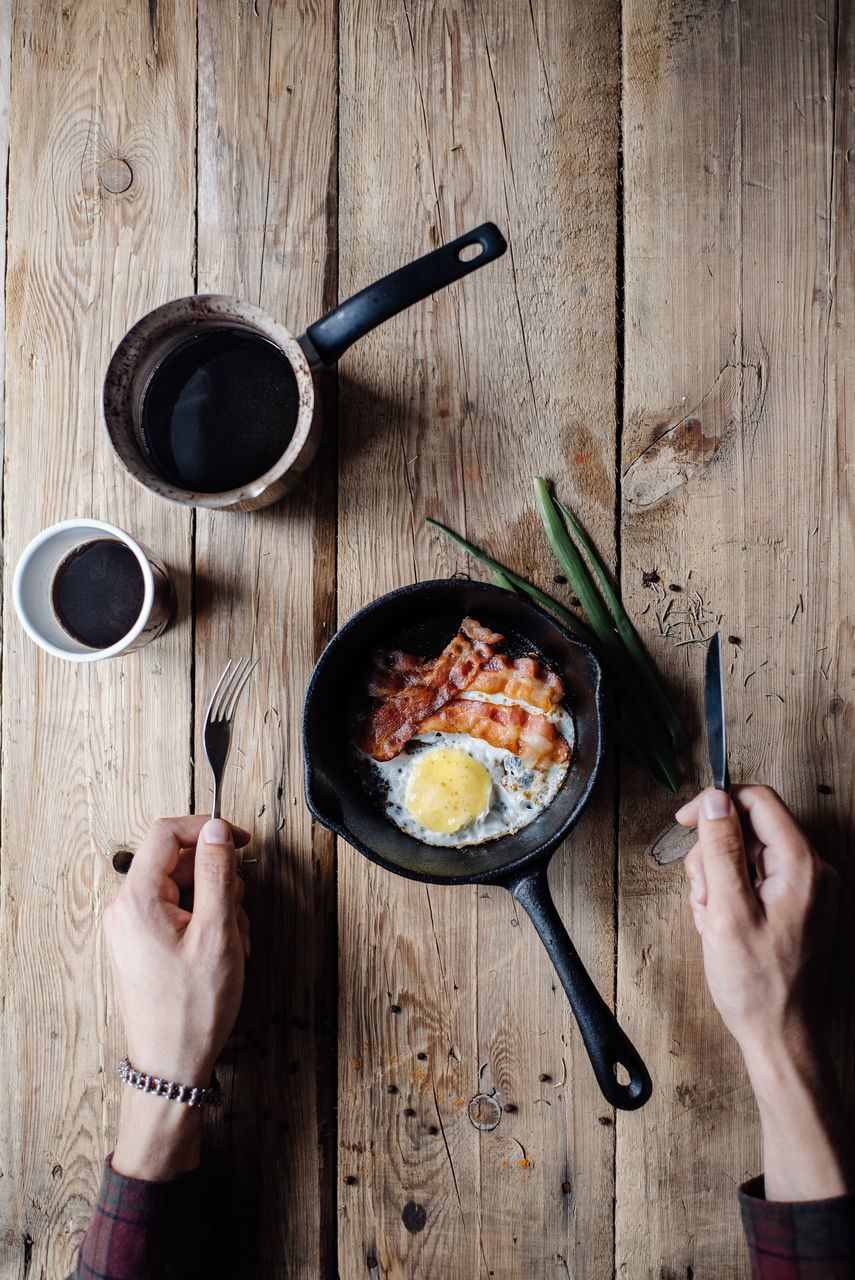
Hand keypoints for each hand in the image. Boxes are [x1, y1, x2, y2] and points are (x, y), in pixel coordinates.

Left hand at [105, 816, 250, 1178]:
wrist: (172, 1064)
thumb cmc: (191, 1009)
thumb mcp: (217, 932)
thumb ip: (218, 873)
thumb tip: (217, 831)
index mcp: (138, 900)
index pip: (167, 833)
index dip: (207, 829)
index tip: (237, 840)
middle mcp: (127, 909)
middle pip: (178, 862)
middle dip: (218, 879)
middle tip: (239, 909)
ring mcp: (132, 928)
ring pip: (183, 888)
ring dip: (218, 904)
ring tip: (234, 939)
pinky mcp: (142, 944)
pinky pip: (178, 913)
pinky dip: (206, 922)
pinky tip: (223, 949)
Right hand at [675, 785, 835, 1056]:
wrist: (781, 1035)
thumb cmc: (757, 985)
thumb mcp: (726, 911)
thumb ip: (721, 849)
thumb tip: (715, 800)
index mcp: (802, 866)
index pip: (758, 801)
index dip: (716, 804)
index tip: (686, 821)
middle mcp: (814, 872)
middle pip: (751, 828)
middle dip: (714, 853)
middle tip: (701, 892)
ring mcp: (810, 891)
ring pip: (750, 854)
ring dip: (719, 877)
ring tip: (711, 916)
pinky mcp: (801, 907)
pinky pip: (760, 879)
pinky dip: (734, 894)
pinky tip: (722, 924)